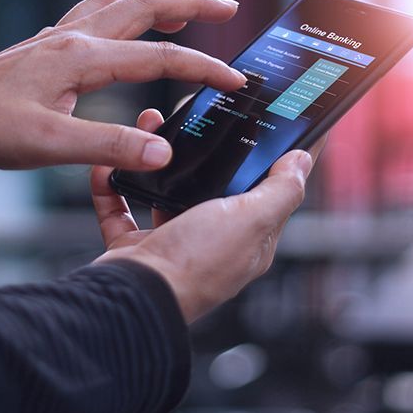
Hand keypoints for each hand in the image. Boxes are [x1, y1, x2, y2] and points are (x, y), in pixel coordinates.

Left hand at [0, 0, 245, 173]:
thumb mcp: (48, 146)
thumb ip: (108, 147)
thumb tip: (162, 154)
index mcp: (80, 57)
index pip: (158, 57)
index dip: (203, 68)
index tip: (237, 82)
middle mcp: (72, 38)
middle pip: (144, 6)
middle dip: (191, 5)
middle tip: (230, 10)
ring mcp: (57, 39)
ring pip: (118, 5)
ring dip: (157, 5)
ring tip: (186, 14)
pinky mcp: (45, 50)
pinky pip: (95, 17)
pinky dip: (124, 16)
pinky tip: (123, 34)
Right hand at [91, 108, 326, 322]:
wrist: (133, 298)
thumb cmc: (194, 265)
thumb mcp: (250, 220)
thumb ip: (280, 190)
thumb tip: (302, 162)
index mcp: (247, 237)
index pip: (268, 189)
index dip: (270, 155)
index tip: (270, 121)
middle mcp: (211, 241)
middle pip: (212, 182)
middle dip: (204, 147)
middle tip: (198, 113)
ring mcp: (172, 242)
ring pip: (165, 189)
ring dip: (157, 158)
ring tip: (152, 125)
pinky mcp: (134, 246)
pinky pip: (121, 208)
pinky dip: (113, 185)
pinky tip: (110, 162)